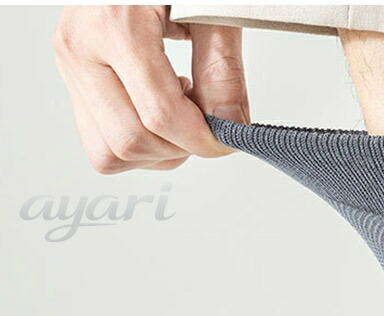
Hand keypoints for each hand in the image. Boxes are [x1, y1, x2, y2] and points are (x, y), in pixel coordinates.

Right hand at [53, 5, 249, 172]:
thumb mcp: (212, 7)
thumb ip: (223, 67)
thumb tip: (231, 124)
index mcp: (112, 23)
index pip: (160, 115)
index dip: (204, 139)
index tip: (229, 138)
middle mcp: (80, 47)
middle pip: (132, 141)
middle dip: (180, 146)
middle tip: (207, 120)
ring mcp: (71, 67)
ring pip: (111, 153)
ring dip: (159, 150)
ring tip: (182, 110)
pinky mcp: (74, 82)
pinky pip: (102, 145)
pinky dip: (138, 146)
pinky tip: (159, 114)